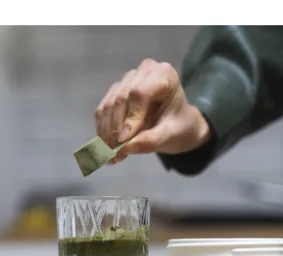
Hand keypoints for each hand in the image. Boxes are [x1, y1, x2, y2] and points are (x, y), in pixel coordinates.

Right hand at [94, 58, 210, 164]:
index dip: (130, 117)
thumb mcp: (172, 136)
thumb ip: (151, 141)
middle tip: (114, 156)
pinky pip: (102, 111)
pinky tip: (106, 149)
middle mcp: (143, 72)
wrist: (177, 126)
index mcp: (164, 75)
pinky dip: (102, 132)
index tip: (124, 142)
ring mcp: (127, 80)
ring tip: (111, 157)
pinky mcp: (115, 92)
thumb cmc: (180, 127)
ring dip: (106, 134)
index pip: (140, 93)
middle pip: (121, 99)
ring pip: (108, 106)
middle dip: (116, 130)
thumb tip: (124, 148)